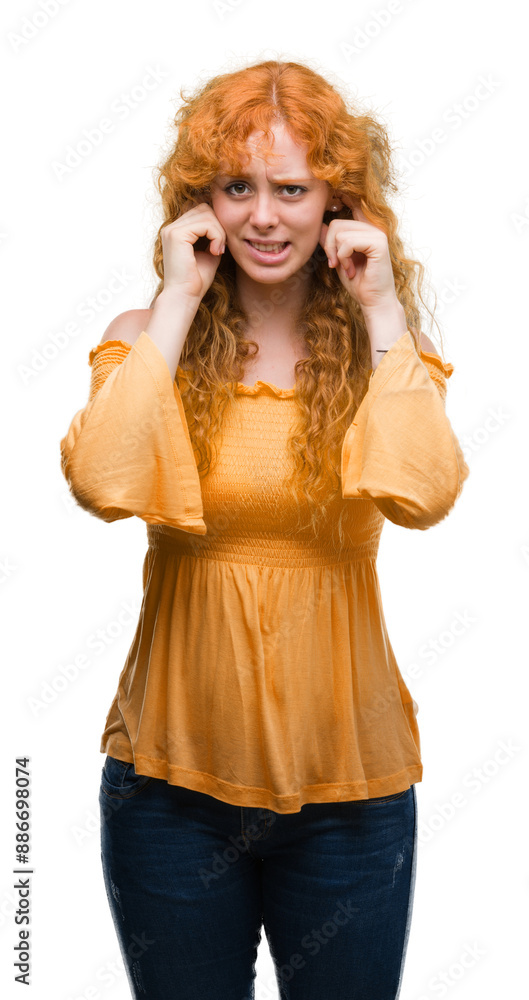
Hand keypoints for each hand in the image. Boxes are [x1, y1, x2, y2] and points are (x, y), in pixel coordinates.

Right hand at [161, 202, 225, 303]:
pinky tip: (215, 251)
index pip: (201, 211)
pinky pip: (205, 224)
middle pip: (204, 208)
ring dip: (219, 231)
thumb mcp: (209, 253)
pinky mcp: (177, 235)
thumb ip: (213, 236)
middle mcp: (171, 227)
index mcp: (176, 231)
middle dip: (218, 225)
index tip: (220, 246)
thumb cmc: (197, 280)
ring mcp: (172, 230)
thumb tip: (224, 222)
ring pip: (206, 213)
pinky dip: (216, 236)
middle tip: (221, 247)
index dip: (215, 225)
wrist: (185, 296)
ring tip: (218, 250)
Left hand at [319, 196, 400, 317]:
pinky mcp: (379, 243)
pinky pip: (348, 242)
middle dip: (329, 246)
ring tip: (346, 268)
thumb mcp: (338, 259)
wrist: (373, 301)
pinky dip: (343, 257)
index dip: (341, 197)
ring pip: (340, 232)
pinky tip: (351, 269)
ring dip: (337, 255)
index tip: (334, 194)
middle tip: (335, 264)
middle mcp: (372, 228)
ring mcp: (377, 233)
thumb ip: (331, 242)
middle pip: (336, 223)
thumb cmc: (358, 282)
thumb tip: (319, 225)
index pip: (351, 206)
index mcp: (364, 230)